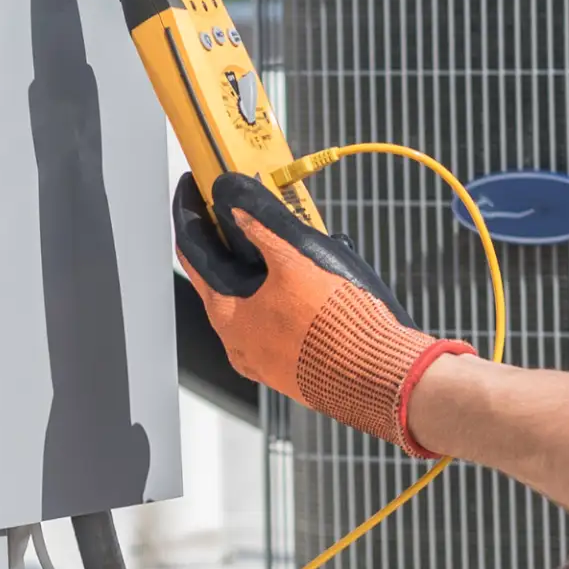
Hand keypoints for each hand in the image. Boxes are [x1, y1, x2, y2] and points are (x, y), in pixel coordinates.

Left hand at [174, 172, 473, 457]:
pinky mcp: (290, 366)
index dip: (192, 219)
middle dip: (231, 243)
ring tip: (281, 242)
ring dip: (260, 271)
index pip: (195, 258)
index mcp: (226, 317)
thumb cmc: (336, 326)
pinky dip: (281, 298)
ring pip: (252, 303)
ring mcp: (262, 358)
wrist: (376, 376)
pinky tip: (305, 283)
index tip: (193, 192)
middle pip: (222, 281)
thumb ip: (264, 233)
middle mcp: (237, 342)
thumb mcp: (296, 266)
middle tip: (240, 209)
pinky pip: (277, 325)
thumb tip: (239, 208)